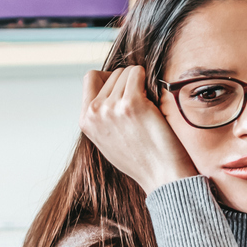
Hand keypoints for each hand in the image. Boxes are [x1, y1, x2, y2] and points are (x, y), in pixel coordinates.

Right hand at [82, 67, 197, 194]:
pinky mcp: (132, 103)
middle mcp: (95, 113)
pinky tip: (152, 100)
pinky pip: (137, 73)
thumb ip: (101, 115)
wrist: (162, 174)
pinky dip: (146, 79)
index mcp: (85, 120)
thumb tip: (106, 88)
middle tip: (140, 104)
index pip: (90, 78)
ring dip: (139, 82)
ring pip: (125, 72)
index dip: (109, 79)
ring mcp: (111, 107)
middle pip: (111, 73)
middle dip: (127, 82)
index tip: (123, 90)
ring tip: (146, 107)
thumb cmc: (140, 158)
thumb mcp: (107, 138)